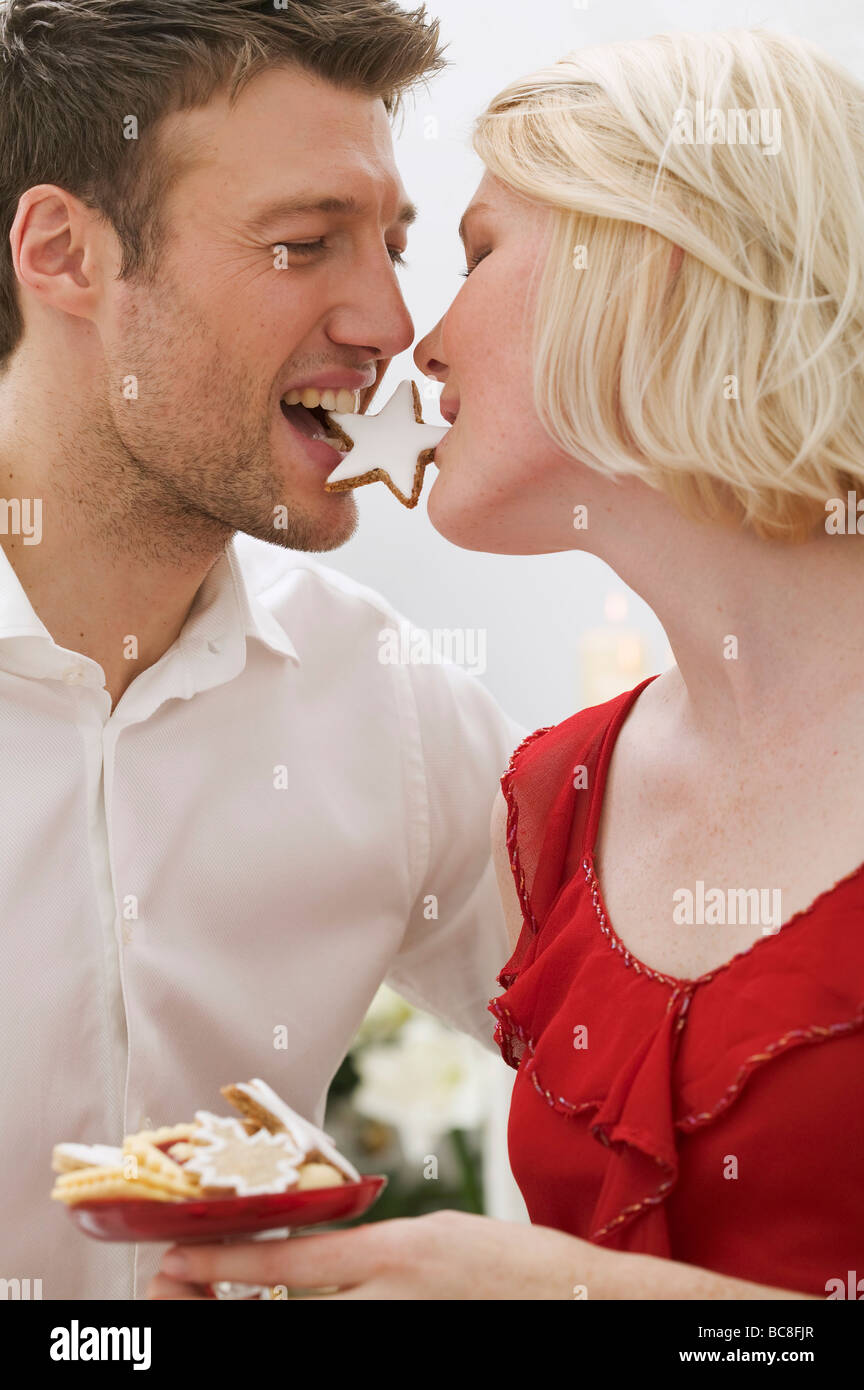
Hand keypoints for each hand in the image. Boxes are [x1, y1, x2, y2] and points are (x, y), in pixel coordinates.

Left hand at [147, 1209, 593, 1299]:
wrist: (579, 1302)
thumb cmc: (512, 1263)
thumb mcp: (434, 1235)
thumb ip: (374, 1250)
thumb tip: (325, 1262)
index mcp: (395, 1252)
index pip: (290, 1261)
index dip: (224, 1263)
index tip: (177, 1259)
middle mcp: (389, 1300)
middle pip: (284, 1312)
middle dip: (226, 1301)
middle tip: (180, 1289)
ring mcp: (400, 1333)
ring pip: (309, 1334)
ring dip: (265, 1321)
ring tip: (228, 1305)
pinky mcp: (414, 1352)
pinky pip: (347, 1341)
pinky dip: (312, 1330)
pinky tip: (295, 1320)